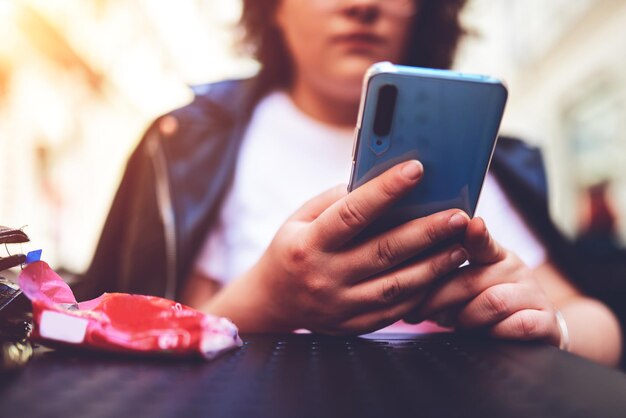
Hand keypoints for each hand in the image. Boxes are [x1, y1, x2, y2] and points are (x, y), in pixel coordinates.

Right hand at [248, 160, 469, 334]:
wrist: (273, 301)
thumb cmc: (291, 248)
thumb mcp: (301, 218)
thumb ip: (338, 201)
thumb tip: (381, 182)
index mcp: (307, 244)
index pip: (351, 214)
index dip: (385, 190)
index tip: (417, 170)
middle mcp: (324, 277)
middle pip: (384, 251)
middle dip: (426, 231)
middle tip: (458, 215)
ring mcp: (340, 305)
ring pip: (397, 285)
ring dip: (434, 265)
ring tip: (460, 245)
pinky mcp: (355, 325)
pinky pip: (396, 310)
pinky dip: (423, 291)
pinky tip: (442, 273)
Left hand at [407, 217, 561, 345]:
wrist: (533, 328)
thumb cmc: (485, 304)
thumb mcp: (465, 284)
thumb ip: (444, 272)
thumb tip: (407, 272)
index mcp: (493, 254)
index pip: (481, 240)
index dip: (475, 233)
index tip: (469, 224)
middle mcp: (514, 268)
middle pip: (471, 278)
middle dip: (436, 298)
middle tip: (414, 312)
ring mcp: (533, 293)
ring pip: (493, 302)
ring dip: (465, 317)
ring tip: (452, 323)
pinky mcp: (545, 321)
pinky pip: (518, 325)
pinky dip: (496, 332)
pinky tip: (485, 335)